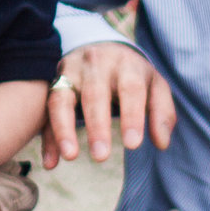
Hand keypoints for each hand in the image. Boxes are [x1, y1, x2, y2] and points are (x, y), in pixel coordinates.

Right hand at [44, 42, 175, 168]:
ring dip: (64, 128)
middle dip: (97, 125)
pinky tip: (51, 162)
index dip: (132, 116)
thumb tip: (161, 143)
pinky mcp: (53, 82)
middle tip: (101, 156)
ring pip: (62, 98)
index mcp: (126, 64)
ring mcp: (71, 71)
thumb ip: (162, 113)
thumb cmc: (133, 75)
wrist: (103, 49)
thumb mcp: (155, 86)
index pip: (131, 89)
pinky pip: (47, 111)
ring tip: (71, 156)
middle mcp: (96, 64)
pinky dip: (48, 137)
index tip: (132, 145)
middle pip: (94, 93)